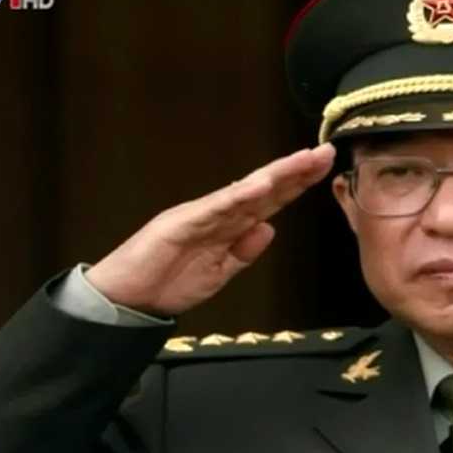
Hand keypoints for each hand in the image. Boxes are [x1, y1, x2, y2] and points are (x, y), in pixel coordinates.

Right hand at [84, 143, 335, 315]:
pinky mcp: (181, 223)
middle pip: (263, 188)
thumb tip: (269, 228)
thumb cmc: (167, 283)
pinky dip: (239, 196)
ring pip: (244, 191)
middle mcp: (217, 213)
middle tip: (325, 152)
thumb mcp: (219, 273)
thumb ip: (244, 252)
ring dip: (275, 175)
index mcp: (228, 226)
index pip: (269, 200)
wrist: (127, 299)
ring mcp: (200, 215)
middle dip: (295, 171)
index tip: (323, 168)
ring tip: (303, 161)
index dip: (296, 184)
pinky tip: (262, 186)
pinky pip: (215, 208)